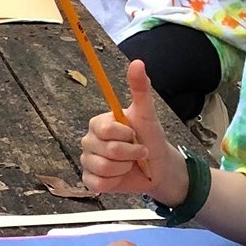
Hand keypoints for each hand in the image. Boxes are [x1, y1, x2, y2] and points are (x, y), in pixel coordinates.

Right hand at [79, 60, 185, 200]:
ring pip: (102, 168)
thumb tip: (137, 62)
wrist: (157, 168)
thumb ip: (140, 88)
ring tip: (130, 164)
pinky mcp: (90, 180)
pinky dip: (114, 182)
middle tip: (138, 152)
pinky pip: (97, 183)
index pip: (104, 130)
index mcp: (99, 124)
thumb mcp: (147, 113)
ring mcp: (88, 161)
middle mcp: (90, 141)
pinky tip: (121, 176)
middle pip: (105, 151)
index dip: (124, 136)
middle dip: (129, 154)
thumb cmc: (151, 139)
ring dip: (124, 168)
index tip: (135, 135)